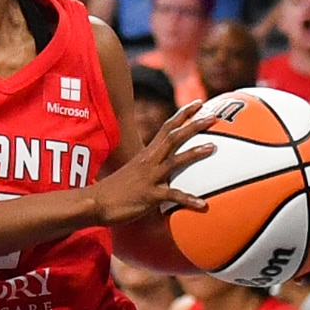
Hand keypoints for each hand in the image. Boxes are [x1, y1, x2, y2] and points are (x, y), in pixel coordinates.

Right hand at [88, 104, 211, 226]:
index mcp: (147, 154)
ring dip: (194, 153)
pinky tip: (203, 205)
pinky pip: (172, 196)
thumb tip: (166, 169)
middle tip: (213, 116)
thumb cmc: (116, 191)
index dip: (183, 115)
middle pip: (173, 137)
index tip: (199, 104)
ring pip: (175, 161)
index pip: (167, 128)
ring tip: (213, 147)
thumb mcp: (135, 173)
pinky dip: (189, 200)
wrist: (96, 203)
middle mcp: (149, 161)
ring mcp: (149, 177)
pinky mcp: (149, 196)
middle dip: (194, 125)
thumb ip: (151, 168)